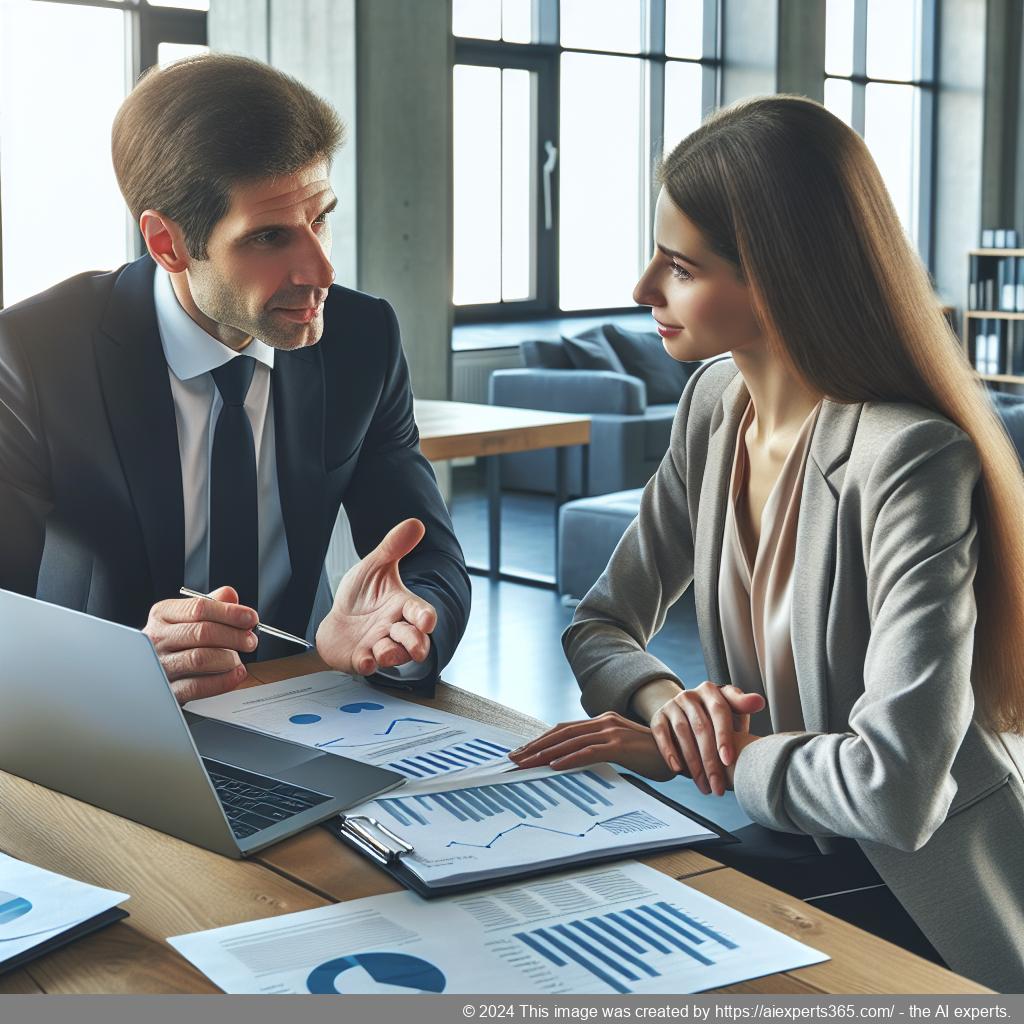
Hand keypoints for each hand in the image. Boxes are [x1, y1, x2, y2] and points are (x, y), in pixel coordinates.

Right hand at [143, 585, 257, 703]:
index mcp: (163, 614)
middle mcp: (157, 638)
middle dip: (234, 636)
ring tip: (238, 659)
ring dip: (228, 658)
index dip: (230, 612)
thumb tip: (230, 595)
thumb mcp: (189, 617)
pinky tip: (235, 674)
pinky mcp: (167, 690)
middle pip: (201, 632)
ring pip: (199, 658)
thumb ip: (212, 604)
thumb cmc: (178, 641)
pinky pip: (197, 686)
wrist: (154, 673)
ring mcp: (160, 664)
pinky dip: (223, 680)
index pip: (199, 607)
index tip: (251, 618)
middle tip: (251, 641)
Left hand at [316, 518, 436, 675]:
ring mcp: (378, 645)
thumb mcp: (374, 566)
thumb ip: (393, 547)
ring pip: (394, 655)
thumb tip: (415, 523)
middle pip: (414, 640)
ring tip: (382, 650)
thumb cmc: (361, 595)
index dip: (425, 618)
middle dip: (415, 643)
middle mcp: (394, 628)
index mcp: (402, 606)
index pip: (421, 613)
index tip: (426, 621)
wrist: (336, 618)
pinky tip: (364, 660)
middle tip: (413, 645)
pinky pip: (367, 665)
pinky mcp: (361, 658)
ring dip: (391, 654)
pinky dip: (367, 664)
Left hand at [509, 712, 674, 780]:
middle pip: (561, 732)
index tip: (523, 752)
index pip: (564, 729)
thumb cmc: (652, 756)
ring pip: (570, 741)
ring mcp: (612, 731)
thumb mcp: (621, 750)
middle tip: (514, 758)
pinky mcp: (620, 744)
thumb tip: (573, 762)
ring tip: (526, 764)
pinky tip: (554, 766)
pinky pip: (589, 751)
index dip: (541, 740)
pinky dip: (569, 758)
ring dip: (545, 753)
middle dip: (535, 746)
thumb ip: (600, 750)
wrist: (682, 756)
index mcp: (602, 721)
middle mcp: (604, 721)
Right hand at [650, 682, 764, 796]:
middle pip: (701, 728)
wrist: (685, 710)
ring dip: (693, 764)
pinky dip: (669, 752)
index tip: (728, 761)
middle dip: (710, 761)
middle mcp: (690, 695)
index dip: (724, 736)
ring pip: (682, 734)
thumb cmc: (716, 714)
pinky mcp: (658, 716)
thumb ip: (743, 706)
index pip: (719, 711)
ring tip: (704, 786)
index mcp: (711, 690)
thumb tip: (759, 702)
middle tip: (718, 786)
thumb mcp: (731, 707)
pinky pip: (661, 734)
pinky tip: (677, 770)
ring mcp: (672, 705)